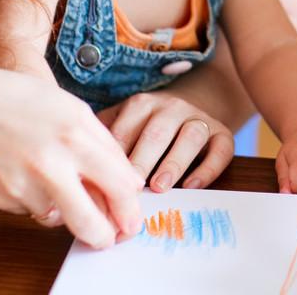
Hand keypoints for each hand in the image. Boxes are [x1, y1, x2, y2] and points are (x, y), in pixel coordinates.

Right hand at [0, 64, 143, 248]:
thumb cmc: (25, 102)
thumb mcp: (76, 111)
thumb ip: (105, 148)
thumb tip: (128, 185)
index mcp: (76, 137)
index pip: (119, 187)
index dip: (130, 209)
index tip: (132, 220)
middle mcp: (51, 165)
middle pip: (90, 224)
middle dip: (105, 237)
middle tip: (110, 237)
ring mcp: (23, 186)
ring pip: (60, 218)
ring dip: (65, 208)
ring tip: (53, 175)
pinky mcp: (3, 199)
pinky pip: (33, 211)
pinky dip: (38, 200)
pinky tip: (28, 173)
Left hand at [98, 91, 234, 191]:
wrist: (192, 107)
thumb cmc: (146, 129)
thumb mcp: (122, 127)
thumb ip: (103, 148)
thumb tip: (73, 189)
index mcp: (141, 105)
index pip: (124, 132)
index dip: (112, 162)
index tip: (101, 187)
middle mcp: (171, 107)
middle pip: (156, 133)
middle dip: (142, 162)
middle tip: (129, 191)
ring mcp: (199, 118)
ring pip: (190, 136)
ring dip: (174, 162)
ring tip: (160, 187)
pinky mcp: (223, 132)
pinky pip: (221, 149)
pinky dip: (208, 168)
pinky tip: (192, 186)